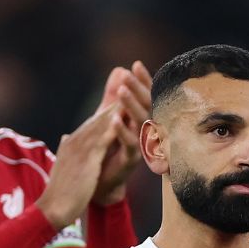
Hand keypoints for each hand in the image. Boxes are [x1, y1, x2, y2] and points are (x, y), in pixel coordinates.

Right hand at [38, 102, 123, 227]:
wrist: (52, 208)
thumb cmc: (60, 191)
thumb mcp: (63, 164)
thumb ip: (66, 149)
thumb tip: (65, 137)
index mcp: (71, 143)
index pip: (92, 123)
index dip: (108, 109)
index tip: (121, 96)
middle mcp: (74, 142)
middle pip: (98, 118)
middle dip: (114, 101)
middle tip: (129, 83)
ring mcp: (79, 150)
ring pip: (101, 125)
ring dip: (116, 109)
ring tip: (130, 94)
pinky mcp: (86, 161)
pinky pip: (102, 141)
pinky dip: (113, 129)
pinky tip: (125, 120)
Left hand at [93, 61, 151, 204]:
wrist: (101, 182)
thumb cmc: (108, 148)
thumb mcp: (109, 118)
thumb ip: (114, 96)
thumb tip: (119, 69)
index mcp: (141, 119)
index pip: (147, 96)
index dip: (143, 81)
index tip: (136, 65)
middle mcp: (145, 131)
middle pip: (147, 106)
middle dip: (138, 89)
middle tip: (128, 75)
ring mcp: (141, 145)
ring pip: (141, 122)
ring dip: (131, 105)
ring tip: (121, 90)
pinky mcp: (132, 160)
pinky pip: (131, 143)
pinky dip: (123, 130)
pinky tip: (114, 118)